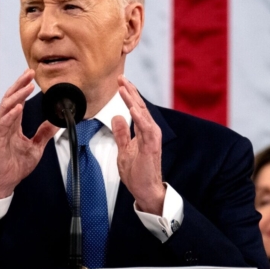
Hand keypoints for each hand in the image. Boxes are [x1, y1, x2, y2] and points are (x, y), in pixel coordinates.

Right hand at [0, 69, 58, 201]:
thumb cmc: (15, 165)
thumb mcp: (36, 147)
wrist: (4, 182)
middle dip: (20, 84)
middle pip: (11, 98)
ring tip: (27, 86)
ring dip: (17, 96)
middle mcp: (4, 123)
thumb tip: (56, 122)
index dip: (23, 87)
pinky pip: (3, 125)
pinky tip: (18, 107)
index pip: (17, 100)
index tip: (32, 75)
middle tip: (30, 72)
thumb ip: (44, 133)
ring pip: (6, 107)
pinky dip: (10, 115)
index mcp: (12, 123)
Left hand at [111, 75, 165, 214]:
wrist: (145, 190)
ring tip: (124, 88)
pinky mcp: (151, 147)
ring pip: (143, 114)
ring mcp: (152, 138)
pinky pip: (146, 129)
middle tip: (121, 77)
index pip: (136, 109)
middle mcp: (150, 132)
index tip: (120, 82)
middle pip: (139, 107)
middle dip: (130, 92)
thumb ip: (121, 133)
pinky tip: (133, 108)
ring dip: (133, 100)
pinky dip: (140, 118)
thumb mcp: (124, 149)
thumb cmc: (137, 173)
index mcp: (143, 131)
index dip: (128, 95)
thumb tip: (117, 117)